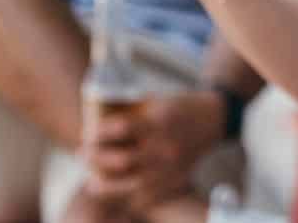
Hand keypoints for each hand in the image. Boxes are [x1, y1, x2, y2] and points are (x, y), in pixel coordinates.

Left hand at [81, 90, 223, 211]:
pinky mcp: (177, 179)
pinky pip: (147, 195)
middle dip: (96, 159)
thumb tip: (96, 128)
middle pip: (122, 159)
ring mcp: (172, 165)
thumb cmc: (179, 107)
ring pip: (131, 183)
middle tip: (84, 155)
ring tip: (92, 181)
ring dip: (106, 184)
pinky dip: (128, 195)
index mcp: (160, 120)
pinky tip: (116, 189)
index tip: (89, 133)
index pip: (121, 128)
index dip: (99, 132)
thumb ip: (130, 114)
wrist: (213, 119)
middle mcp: (166, 144)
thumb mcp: (155, 102)